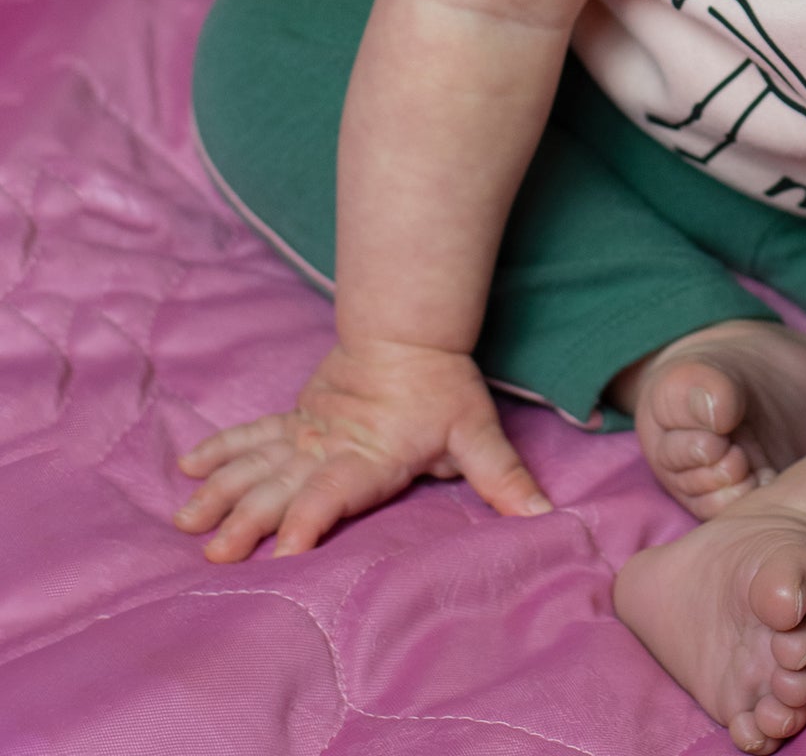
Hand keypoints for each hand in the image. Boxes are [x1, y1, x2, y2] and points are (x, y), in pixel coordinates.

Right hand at [174, 337, 552, 560]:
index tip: (286, 548)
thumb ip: (502, 476)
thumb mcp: (477, 430)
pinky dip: (220, 450)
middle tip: (216, 549)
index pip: (336, 491)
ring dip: (222, 491)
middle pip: (283, 485)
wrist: (409, 327)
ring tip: (189, 521)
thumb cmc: (444, 386)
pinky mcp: (294, 417)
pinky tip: (188, 469)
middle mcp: (330, 447)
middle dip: (249, 518)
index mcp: (371, 457)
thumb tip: (544, 515)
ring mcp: (306, 431)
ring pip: (257, 462)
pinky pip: (251, 434)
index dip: (312, 519)